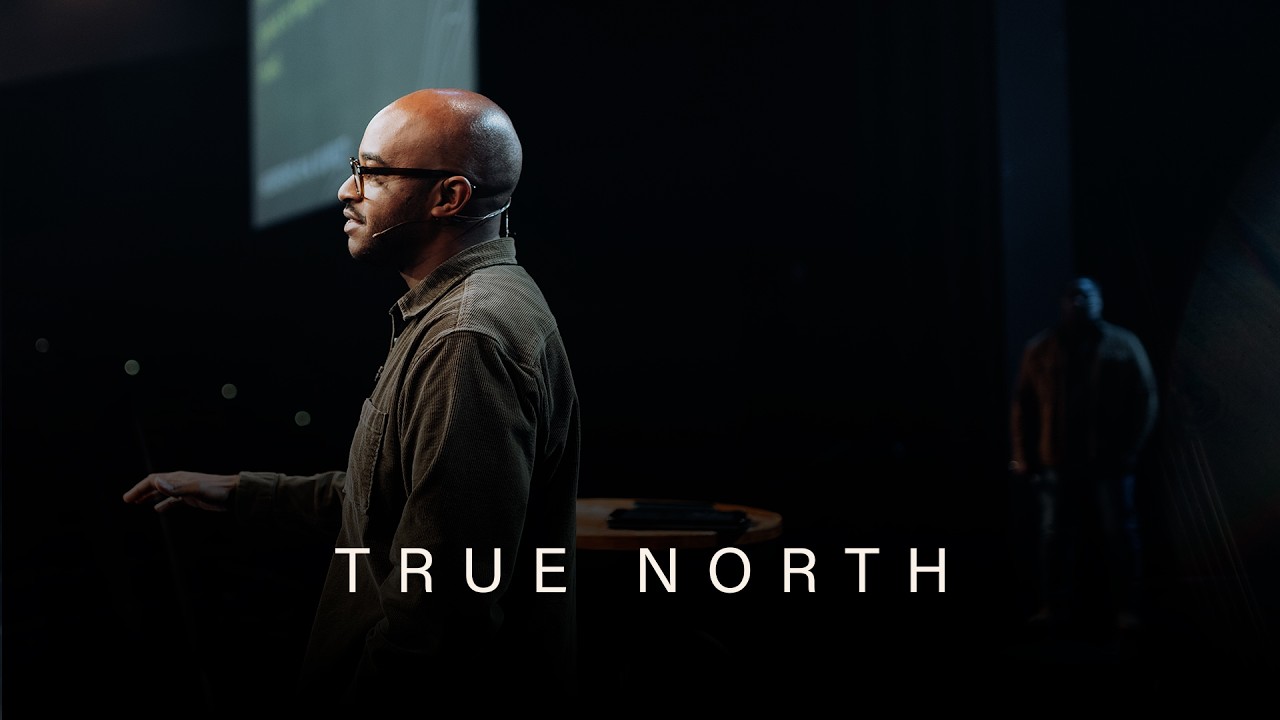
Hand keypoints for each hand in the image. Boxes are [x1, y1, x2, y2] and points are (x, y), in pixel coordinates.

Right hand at [123, 471, 238, 511]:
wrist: (234, 493)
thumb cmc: (216, 490)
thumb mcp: (194, 489)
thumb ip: (175, 487)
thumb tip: (155, 481)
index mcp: (177, 478)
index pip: (152, 481)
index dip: (138, 489)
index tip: (127, 499)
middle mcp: (179, 482)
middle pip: (155, 485)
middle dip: (140, 492)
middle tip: (127, 500)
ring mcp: (185, 489)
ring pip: (162, 492)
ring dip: (149, 497)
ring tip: (137, 503)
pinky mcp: (192, 497)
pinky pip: (173, 500)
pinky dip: (163, 504)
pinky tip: (158, 510)